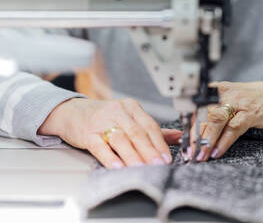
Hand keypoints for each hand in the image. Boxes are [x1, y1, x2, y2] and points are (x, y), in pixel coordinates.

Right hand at [38, 98, 181, 168]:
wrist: (72, 112)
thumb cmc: (104, 117)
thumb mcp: (129, 117)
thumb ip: (152, 129)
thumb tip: (178, 137)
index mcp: (131, 108)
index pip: (150, 126)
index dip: (160, 143)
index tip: (166, 158)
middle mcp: (118, 112)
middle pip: (137, 133)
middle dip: (150, 151)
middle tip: (158, 165)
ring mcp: (101, 122)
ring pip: (121, 139)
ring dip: (133, 156)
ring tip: (142, 169)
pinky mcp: (87, 133)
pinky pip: (99, 146)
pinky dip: (109, 157)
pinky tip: (117, 167)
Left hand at [191, 80, 262, 160]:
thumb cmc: (253, 99)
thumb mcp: (230, 98)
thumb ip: (213, 109)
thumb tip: (194, 127)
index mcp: (218, 89)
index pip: (196, 106)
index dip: (187, 123)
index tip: (182, 139)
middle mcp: (226, 93)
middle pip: (203, 113)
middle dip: (194, 135)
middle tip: (189, 151)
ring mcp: (239, 102)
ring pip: (216, 121)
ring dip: (206, 140)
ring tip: (200, 155)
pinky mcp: (251, 113)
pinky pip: (233, 129)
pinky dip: (223, 142)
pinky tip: (216, 152)